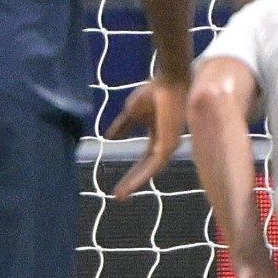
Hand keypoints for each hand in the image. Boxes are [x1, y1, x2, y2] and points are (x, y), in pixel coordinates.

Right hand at [104, 78, 186, 198]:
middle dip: (132, 182)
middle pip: (145, 169)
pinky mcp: (169, 146)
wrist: (168, 81)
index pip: (143, 159)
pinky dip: (141, 176)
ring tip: (119, 195)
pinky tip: (130, 185)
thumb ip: (122, 126)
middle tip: (117, 197)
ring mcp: (168, 146)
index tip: (117, 184)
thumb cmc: (155, 91)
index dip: (131, 172)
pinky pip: (153, 165)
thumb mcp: (132, 112)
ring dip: (134, 183)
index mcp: (157, 136)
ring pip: (149, 171)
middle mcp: (164, 144)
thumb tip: (108, 138)